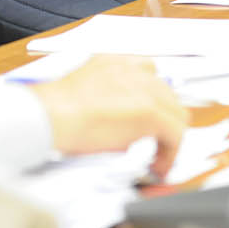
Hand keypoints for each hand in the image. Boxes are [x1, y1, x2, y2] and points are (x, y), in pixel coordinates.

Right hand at [28, 56, 187, 179]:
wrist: (51, 115)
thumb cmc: (55, 110)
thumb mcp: (84, 89)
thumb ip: (108, 96)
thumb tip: (119, 123)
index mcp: (116, 62)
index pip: (150, 75)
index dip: (153, 101)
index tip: (148, 120)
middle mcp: (135, 70)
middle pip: (168, 96)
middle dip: (163, 120)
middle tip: (154, 143)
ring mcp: (146, 89)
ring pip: (177, 114)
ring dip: (169, 136)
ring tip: (156, 157)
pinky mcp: (151, 111)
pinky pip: (176, 133)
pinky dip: (170, 152)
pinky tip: (158, 166)